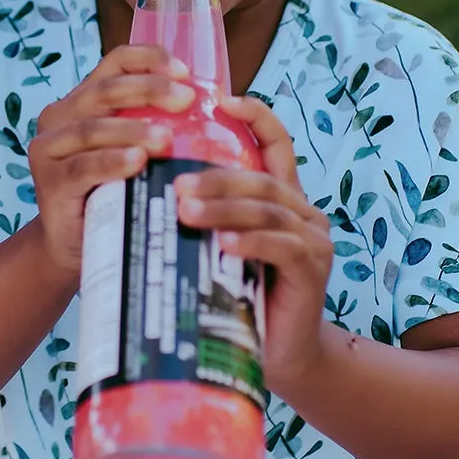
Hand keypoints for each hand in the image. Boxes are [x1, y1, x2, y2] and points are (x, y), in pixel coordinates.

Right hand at [27, 47, 194, 278]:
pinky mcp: (48, 181)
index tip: (185, 72)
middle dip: (149, 90)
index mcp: (83, 99)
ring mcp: (48, 148)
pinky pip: (83, 166)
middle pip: (105, 90)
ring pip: (93, 128)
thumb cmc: (114, 191)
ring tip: (165, 138)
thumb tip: (216, 105)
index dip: (149, 59)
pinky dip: (111, 162)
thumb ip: (156, 124)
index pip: (115, 62)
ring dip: (132, 129)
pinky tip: (136, 162)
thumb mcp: (135, 150)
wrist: (76, 244)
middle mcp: (60, 116)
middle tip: (185, 100)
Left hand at [173, 94, 332, 397]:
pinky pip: (281, 246)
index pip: (276, 144)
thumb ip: (203, 222)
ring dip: (224, 207)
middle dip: (216, 175)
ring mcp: (312, 239)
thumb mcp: (219, 253)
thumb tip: (145, 194)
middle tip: (174, 182)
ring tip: (185, 210)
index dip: (255, 117)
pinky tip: (223, 245)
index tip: (222, 100)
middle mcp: (303, 211)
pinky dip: (250, 242)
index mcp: (283, 198)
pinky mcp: (313, 269)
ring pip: (268, 207)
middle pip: (260, 177)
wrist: (285, 358)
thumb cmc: (241, 302)